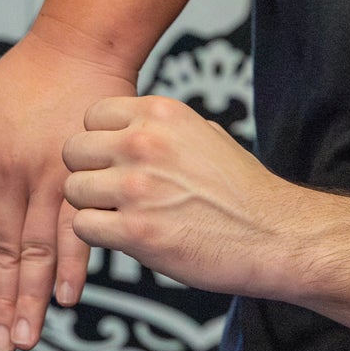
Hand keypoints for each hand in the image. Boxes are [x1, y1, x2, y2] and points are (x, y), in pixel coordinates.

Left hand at [0, 30, 134, 350]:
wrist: (76, 47)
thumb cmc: (22, 77)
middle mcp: (9, 174)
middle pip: (4, 251)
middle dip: (3, 301)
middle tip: (4, 344)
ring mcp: (48, 176)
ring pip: (36, 248)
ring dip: (33, 297)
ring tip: (28, 334)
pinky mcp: (84, 172)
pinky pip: (77, 226)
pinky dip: (72, 264)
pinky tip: (67, 297)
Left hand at [62, 95, 306, 299]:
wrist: (276, 236)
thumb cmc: (241, 189)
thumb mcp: (204, 133)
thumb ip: (161, 128)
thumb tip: (128, 127)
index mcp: (159, 113)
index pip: (91, 116)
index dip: (99, 142)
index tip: (115, 161)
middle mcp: (142, 143)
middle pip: (73, 151)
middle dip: (88, 173)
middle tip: (112, 192)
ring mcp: (136, 187)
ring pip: (73, 190)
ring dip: (92, 207)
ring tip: (121, 216)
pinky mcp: (135, 231)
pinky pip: (82, 227)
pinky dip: (98, 236)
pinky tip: (125, 236)